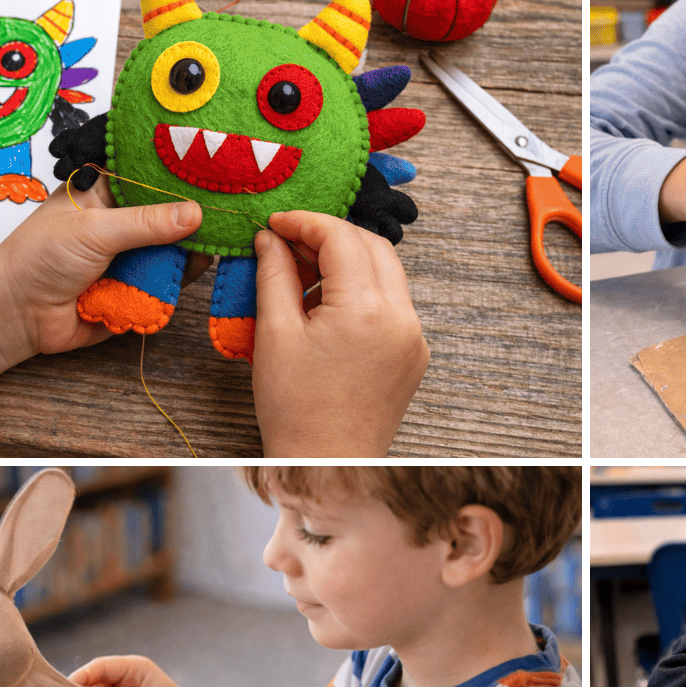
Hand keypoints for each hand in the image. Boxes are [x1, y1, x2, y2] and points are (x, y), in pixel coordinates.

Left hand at [0, 178, 207, 354]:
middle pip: (169, 214)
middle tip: (230, 209)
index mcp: (104, 193)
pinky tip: (197, 269)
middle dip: (194, 215)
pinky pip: (167, 282)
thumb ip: (146, 223)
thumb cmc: (40, 258)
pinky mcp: (136, 288)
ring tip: (219, 241)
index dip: (180, 173)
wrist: (18, 315)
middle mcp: (121, 222)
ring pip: (173, 249)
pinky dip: (179, 279)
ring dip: (190, 249)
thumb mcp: (95, 230)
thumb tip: (195, 213)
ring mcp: (130, 256)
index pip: (149, 175)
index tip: (215, 168)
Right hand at [252, 212, 427, 455]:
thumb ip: (274, 274)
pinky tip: (328, 307)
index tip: (276, 224)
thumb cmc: (296, 410)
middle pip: (372, 247)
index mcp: (367, 311)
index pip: (341, 237)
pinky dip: (363, 292)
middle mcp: (402, 319)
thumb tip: (270, 238)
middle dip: (330, 237)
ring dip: (348, 263)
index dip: (305, 222)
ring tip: (304, 278)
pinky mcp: (415, 354)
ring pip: (387, 272)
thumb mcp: (276, 334)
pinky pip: (393, 303)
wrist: (327, 464)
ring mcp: (414, 337)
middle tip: (289, 244)